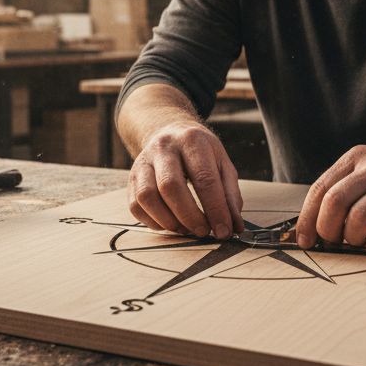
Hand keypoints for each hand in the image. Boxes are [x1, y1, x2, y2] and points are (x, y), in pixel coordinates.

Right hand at [128, 121, 244, 238]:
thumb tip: (234, 226)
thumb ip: (230, 195)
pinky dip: (153, 222)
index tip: (224, 231)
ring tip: (186, 229)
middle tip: (204, 231)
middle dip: (190, 216)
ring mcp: (143, 162)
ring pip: (147, 197)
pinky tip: (170, 223)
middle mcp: (164, 148)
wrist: (171, 133)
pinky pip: (135, 206)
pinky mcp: (131, 178)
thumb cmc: (200, 153)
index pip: (204, 179)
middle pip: (170, 186)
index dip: (215, 209)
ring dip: (169, 221)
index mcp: (192, 141)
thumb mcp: (222, 164)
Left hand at [296, 142, 365, 249]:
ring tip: (359, 241)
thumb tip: (314, 225)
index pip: (320, 189)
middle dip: (328, 230)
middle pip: (334, 203)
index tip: (305, 240)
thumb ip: (346, 187)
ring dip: (353, 239)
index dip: (307, 219)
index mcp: (356, 158)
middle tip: (334, 242)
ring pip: (359, 218)